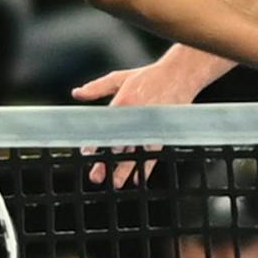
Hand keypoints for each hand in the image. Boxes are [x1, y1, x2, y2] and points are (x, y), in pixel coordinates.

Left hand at [71, 51, 216, 187]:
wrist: (179, 75)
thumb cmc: (149, 77)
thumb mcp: (120, 78)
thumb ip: (97, 88)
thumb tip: (77, 93)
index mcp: (123, 103)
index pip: (105, 128)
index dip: (95, 143)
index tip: (87, 153)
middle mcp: (136, 117)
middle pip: (118, 145)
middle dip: (106, 162)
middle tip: (96, 175)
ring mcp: (150, 127)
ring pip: (134, 153)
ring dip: (123, 170)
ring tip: (114, 182)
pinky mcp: (162, 133)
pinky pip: (152, 155)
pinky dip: (144, 168)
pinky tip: (136, 178)